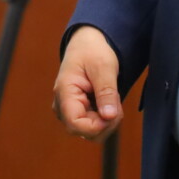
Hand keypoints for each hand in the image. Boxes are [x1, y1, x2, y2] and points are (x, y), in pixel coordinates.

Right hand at [53, 26, 122, 140]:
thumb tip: (109, 117)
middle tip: (116, 98)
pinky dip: (106, 118)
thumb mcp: (104, 67)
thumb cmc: (93, 52)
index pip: (76, 124)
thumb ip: (106, 92)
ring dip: (108, 120)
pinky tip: (108, 101)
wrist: (87, 45)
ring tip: (111, 97)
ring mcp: (69, 112)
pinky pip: (94, 127)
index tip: (113, 111)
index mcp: (64, 93)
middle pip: (86, 132)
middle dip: (107, 122)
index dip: (98, 125)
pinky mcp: (78, 114)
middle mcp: (63, 107)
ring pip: (92, 133)